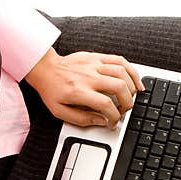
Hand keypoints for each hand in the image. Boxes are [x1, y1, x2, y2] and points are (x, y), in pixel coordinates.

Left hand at [24, 48, 144, 126]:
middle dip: (127, 102)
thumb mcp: (60, 111)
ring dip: (132, 86)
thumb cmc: (52, 89)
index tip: (113, 121)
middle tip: (124, 110)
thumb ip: (81, 119)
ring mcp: (94, 65)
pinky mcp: (97, 57)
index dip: (114, 116)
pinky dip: (131, 70)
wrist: (45, 69)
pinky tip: (135, 80)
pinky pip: (119, 60)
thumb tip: (101, 121)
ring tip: (133, 96)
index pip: (106, 104)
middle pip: (119, 88)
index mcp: (79, 91)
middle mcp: (89, 77)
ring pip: (122, 73)